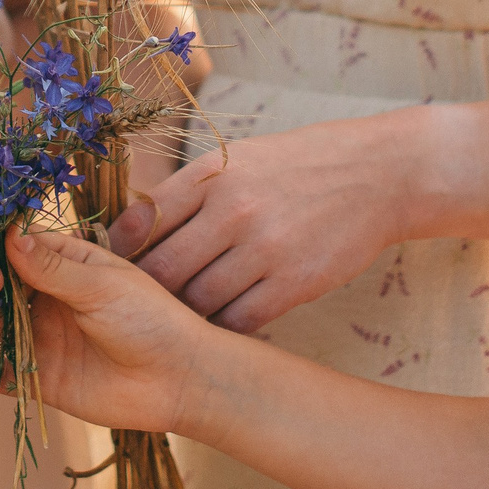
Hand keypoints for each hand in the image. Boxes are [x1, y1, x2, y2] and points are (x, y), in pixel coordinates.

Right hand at [0, 225, 211, 437]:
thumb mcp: (102, 286)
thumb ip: (53, 268)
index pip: (19, 246)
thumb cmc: (149, 318)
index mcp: (66, 265)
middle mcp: (47, 299)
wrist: (179, 379)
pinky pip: (1, 372)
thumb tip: (9, 234)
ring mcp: (41, 338)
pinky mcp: (40, 379)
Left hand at [105, 115, 412, 331]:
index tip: (112, 269)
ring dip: (183, 315)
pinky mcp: (296, 282)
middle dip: (144, 293)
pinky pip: (240, 321)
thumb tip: (128, 230)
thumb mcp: (235, 160)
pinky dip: (223, 328)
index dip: (118, 253)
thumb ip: (186, 193)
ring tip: (177, 319)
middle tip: (138, 305)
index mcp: (211, 173)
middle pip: (162, 269)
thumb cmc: (293, 168)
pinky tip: (219, 325)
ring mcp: (265, 248)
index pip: (140, 221)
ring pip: (198, 301)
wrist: (376, 174)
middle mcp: (233, 209)